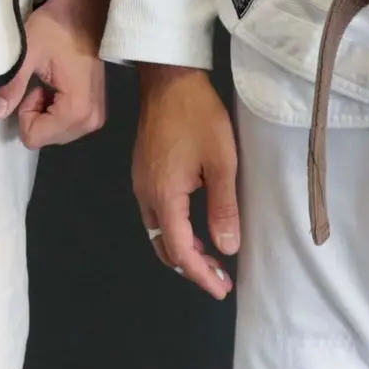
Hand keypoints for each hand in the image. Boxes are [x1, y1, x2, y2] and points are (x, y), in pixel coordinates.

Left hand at [0, 0, 108, 148]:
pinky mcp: (96, 109)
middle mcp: (91, 120)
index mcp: (77, 110)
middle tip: (41, 83)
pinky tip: (57, 85)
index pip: (34, 137)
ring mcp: (97, 116)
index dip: (25, 112)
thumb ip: (11, 86)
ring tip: (48, 82)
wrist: (83, 10)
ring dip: (45, 112)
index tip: (34, 85)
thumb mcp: (27, 53)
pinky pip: (67, 124)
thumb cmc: (56, 28)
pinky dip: (55, 110)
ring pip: (56, 133)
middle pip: (47, 138)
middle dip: (36, 114)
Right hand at [131, 64, 237, 299]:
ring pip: (157, 229)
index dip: (200, 274)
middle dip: (190, 266)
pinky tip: (193, 225)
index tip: (221, 289)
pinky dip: (174, 228)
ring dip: (182, 248)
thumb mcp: (221, 162)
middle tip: (219, 277)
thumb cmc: (198, 116)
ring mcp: (141, 180)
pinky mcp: (143, 169)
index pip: (179, 250)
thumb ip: (223, 207)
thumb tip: (227, 249)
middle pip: (163, 245)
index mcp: (164, 195)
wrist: (168, 78)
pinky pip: (155, 212)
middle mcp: (146, 193)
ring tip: (210, 256)